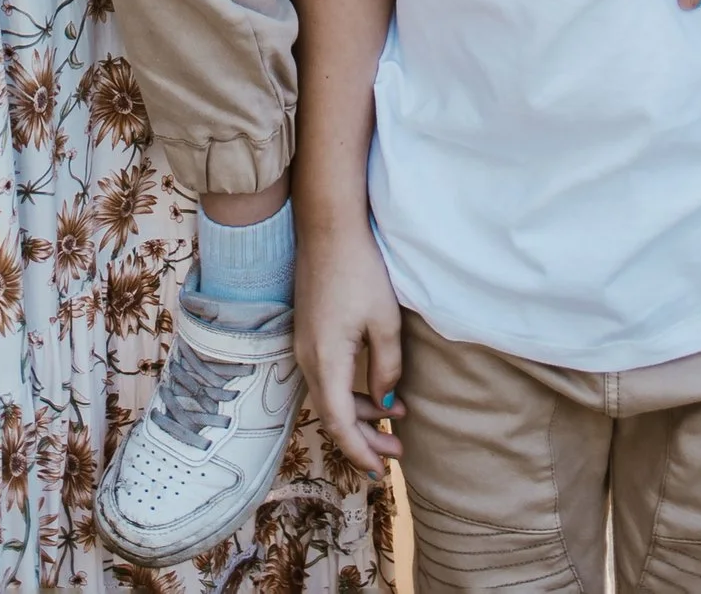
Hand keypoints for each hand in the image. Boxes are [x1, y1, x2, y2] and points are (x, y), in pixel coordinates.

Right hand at [296, 218, 402, 474]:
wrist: (328, 228)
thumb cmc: (360, 270)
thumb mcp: (384, 321)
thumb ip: (387, 367)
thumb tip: (385, 402)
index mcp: (326, 361)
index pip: (339, 424)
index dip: (360, 451)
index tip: (381, 471)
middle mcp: (307, 359)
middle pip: (333, 416)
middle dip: (364, 440)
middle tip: (396, 454)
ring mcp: (304, 346)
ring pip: (330, 398)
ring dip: (360, 416)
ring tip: (395, 425)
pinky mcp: (308, 333)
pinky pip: (327, 378)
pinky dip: (351, 393)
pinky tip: (378, 391)